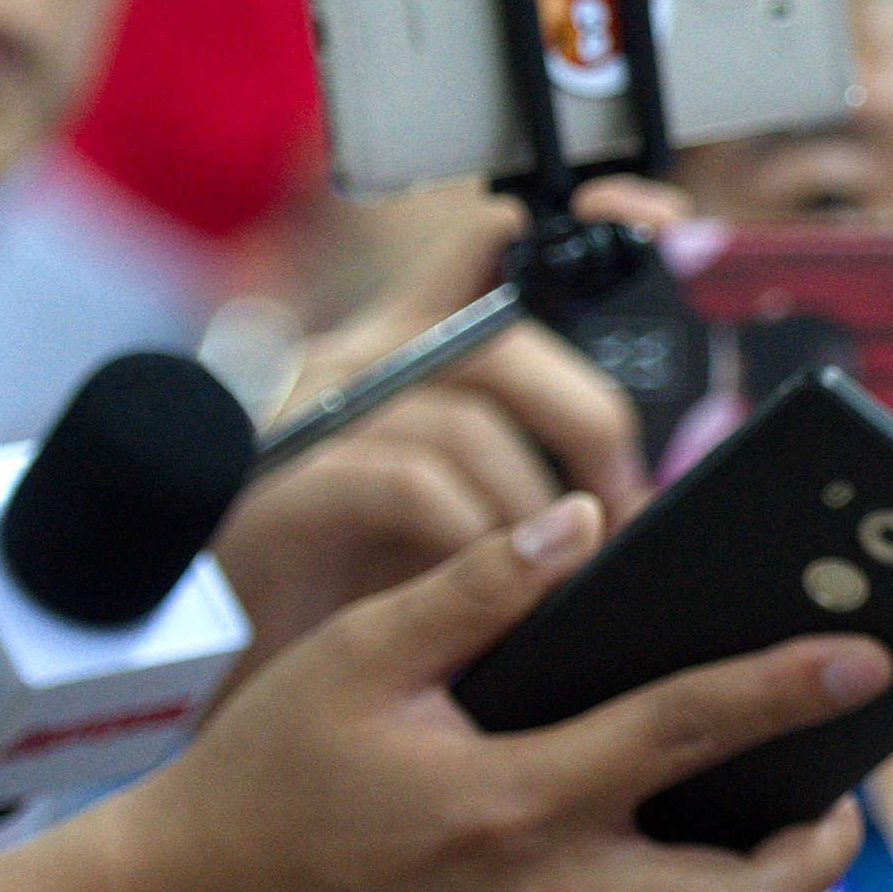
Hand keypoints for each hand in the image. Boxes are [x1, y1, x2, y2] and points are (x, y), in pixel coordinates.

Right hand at [1, 495, 892, 891]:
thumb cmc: (266, 782)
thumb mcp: (354, 661)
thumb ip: (474, 588)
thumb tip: (586, 519)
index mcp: (505, 795)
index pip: (686, 727)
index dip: (788, 686)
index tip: (870, 657)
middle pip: (742, 890)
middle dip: (817, 843)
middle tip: (838, 804)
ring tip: (791, 858)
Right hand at [216, 200, 650, 669]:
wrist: (239, 668)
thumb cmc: (359, 580)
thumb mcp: (464, 503)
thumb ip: (536, 461)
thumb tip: (645, 476)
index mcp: (410, 343)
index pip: (495, 246)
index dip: (580, 227)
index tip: (653, 223)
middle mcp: (360, 359)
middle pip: (504, 342)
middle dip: (591, 423)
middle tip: (629, 501)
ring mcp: (314, 417)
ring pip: (465, 419)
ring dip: (534, 501)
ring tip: (562, 561)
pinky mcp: (282, 488)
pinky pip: (406, 483)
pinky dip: (467, 534)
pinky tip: (484, 577)